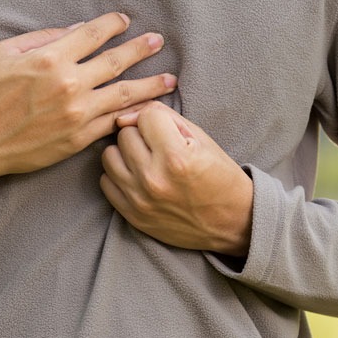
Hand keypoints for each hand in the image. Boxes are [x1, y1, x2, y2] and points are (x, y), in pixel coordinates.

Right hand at [0, 12, 176, 188]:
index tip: (124, 22)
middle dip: (141, 49)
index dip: (113, 25)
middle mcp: (70, 84)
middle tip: (158, 42)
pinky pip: (112, 123)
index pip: (93, 34)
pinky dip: (131, 115)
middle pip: (117, 62)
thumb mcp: (6, 52)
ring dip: (150, 86)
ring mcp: (77, 114)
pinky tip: (145, 110)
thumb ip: (43, 38)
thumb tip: (75, 30)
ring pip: (124, 95)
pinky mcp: (78, 139)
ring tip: (170, 80)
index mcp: (51, 57)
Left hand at [100, 102, 253, 256]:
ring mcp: (140, 199)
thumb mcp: (201, 138)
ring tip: (146, 161)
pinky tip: (138, 178)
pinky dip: (119, 176)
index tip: (170, 132)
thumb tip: (124, 115)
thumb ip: (163, 118)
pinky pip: (106, 182)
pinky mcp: (132, 215)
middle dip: (141, 135)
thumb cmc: (218, 175)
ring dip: (126, 154)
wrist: (231, 222)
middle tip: (160, 148)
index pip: (146, 116)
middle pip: (125, 134)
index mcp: (177, 157)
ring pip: (110, 155)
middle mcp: (154, 178)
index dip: (159, 120)